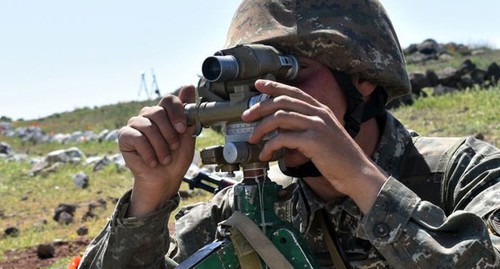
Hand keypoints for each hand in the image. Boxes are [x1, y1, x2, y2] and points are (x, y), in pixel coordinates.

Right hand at [118, 86, 195, 216]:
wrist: (165, 179)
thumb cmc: (176, 158)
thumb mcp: (187, 135)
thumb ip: (188, 113)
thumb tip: (188, 85)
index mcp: (164, 113)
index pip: (169, 100)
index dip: (177, 112)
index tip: (183, 129)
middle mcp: (149, 115)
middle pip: (158, 112)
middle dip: (169, 134)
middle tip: (174, 148)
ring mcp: (135, 124)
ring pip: (148, 126)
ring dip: (160, 146)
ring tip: (164, 159)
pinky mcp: (124, 136)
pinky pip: (136, 137)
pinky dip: (148, 152)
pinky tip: (152, 161)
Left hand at [241, 79, 385, 211]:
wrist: (358, 172)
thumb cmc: (340, 158)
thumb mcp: (325, 135)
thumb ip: (307, 127)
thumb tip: (282, 131)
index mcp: (321, 110)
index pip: (294, 91)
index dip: (274, 86)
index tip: (258, 84)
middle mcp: (319, 113)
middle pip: (282, 101)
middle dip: (260, 107)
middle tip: (245, 117)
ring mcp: (317, 126)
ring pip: (280, 117)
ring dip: (261, 128)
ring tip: (253, 139)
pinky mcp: (313, 141)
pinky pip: (283, 138)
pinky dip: (270, 146)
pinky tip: (266, 155)